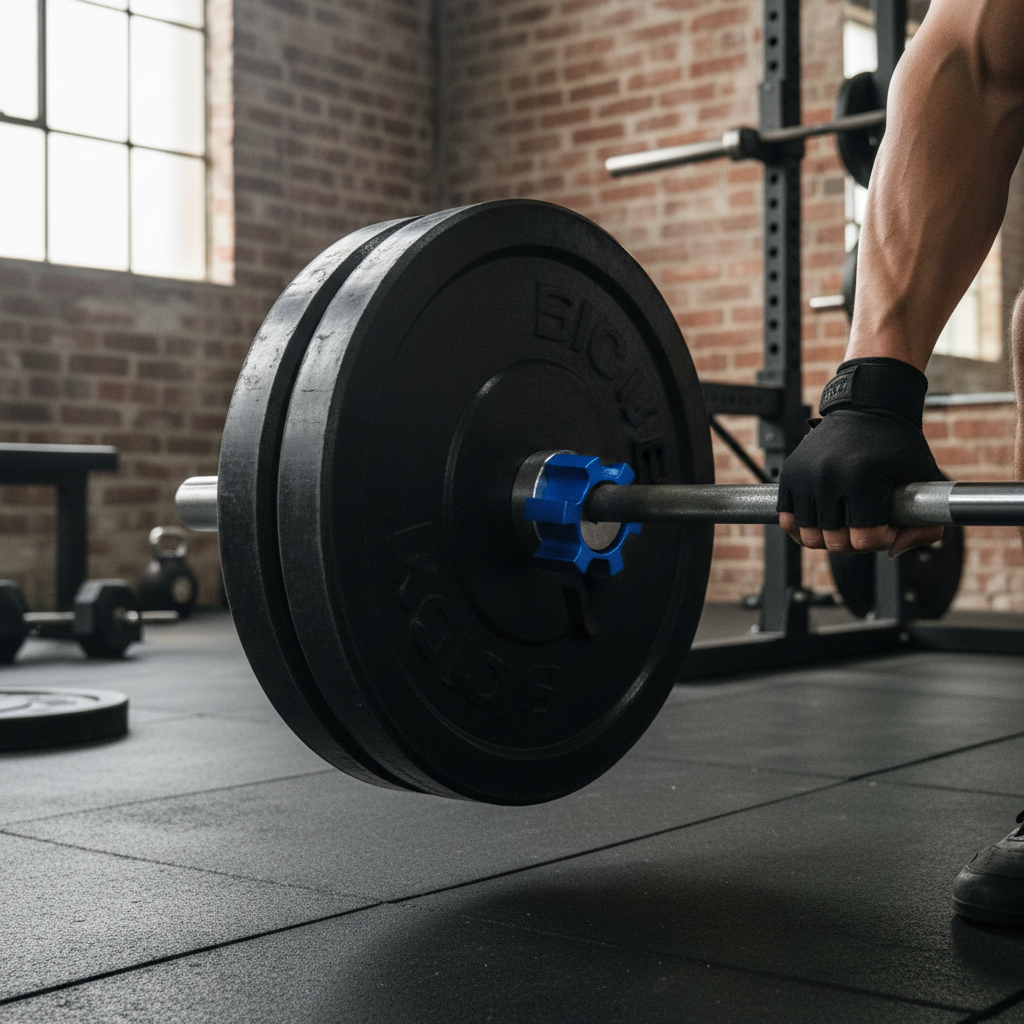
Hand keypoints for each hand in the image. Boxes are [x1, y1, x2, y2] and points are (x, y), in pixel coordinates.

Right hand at [776, 358, 944, 556]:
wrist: (867, 407)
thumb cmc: (899, 444)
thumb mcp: (924, 479)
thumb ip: (925, 524)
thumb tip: (891, 552)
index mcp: (862, 478)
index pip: (865, 540)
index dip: (882, 539)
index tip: (888, 525)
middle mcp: (828, 476)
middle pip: (835, 543)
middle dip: (855, 541)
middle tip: (865, 525)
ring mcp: (805, 475)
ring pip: (809, 537)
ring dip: (829, 537)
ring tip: (843, 523)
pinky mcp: (789, 473)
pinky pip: (786, 519)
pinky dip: (801, 527)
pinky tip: (820, 520)